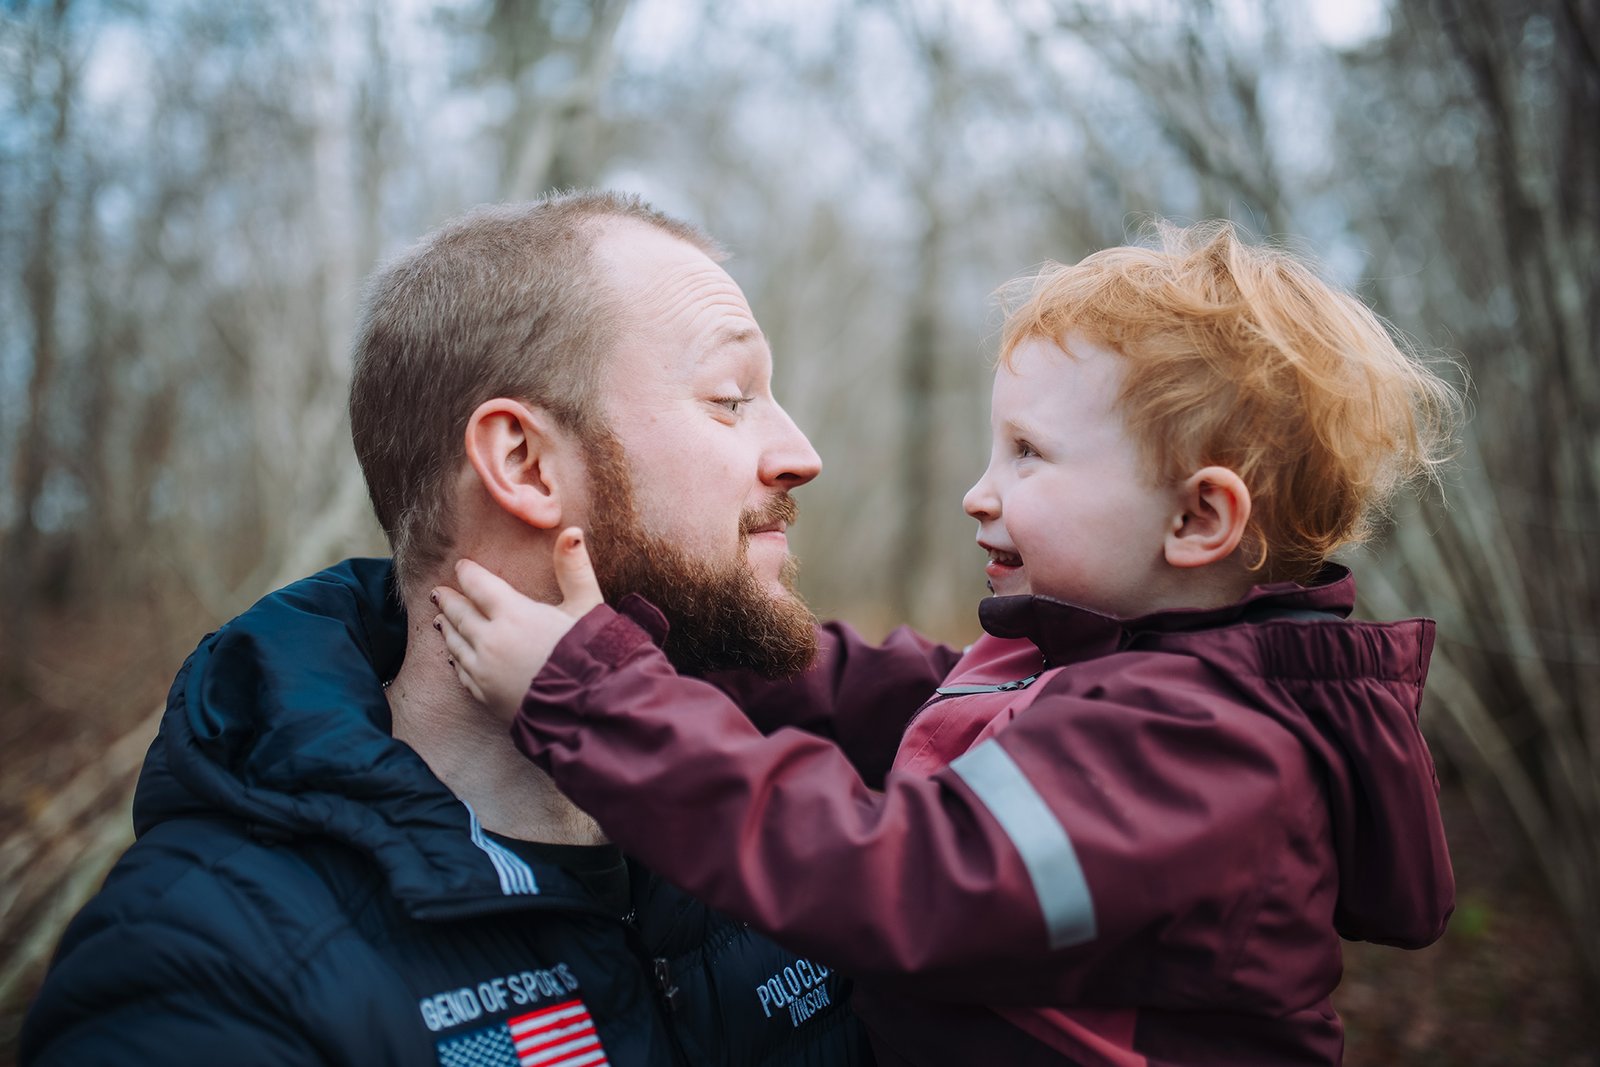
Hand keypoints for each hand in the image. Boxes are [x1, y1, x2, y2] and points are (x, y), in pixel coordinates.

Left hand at [432, 528, 604, 719]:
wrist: (587, 712)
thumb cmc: (591, 656)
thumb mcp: (587, 607)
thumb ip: (574, 569)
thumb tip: (572, 531)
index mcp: (513, 614)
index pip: (480, 586)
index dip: (469, 574)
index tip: (462, 566)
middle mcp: (490, 641)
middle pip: (460, 614)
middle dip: (450, 600)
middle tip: (439, 592)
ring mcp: (484, 672)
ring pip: (456, 644)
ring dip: (448, 629)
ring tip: (441, 619)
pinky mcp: (485, 697)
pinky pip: (462, 673)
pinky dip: (456, 660)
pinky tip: (456, 658)